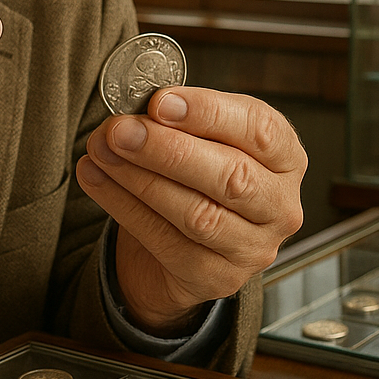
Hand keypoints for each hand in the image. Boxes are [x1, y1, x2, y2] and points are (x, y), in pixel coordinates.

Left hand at [77, 86, 305, 334]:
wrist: (181, 244)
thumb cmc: (192, 173)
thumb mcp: (196, 135)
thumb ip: (175, 118)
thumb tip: (134, 109)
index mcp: (283, 156)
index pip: (260, 130)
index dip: (208, 113)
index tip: (159, 101)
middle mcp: (279, 205)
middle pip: (231, 176)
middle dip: (166, 149)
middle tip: (120, 129)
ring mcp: (253, 248)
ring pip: (198, 214)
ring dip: (139, 178)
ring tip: (101, 150)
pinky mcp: (217, 278)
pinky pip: (166, 242)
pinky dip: (123, 206)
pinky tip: (95, 177)